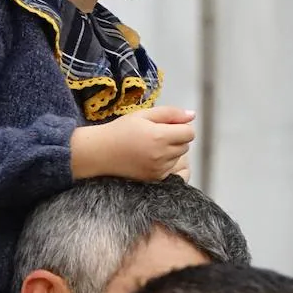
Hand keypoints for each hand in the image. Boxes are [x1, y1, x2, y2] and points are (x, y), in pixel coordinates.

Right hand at [71, 107, 195, 180]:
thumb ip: (170, 113)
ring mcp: (159, 169)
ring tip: (151, 146)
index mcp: (160, 136)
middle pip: (186, 145)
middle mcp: (162, 155)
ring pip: (179, 158)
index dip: (181, 126)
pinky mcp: (155, 178)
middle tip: (157, 134)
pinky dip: (165, 162)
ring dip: (171, 151)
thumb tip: (192, 115)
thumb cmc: (121, 130)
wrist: (100, 153)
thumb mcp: (143, 115)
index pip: (189, 133)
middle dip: (177, 138)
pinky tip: (149, 157)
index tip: (168, 125)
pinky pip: (171, 169)